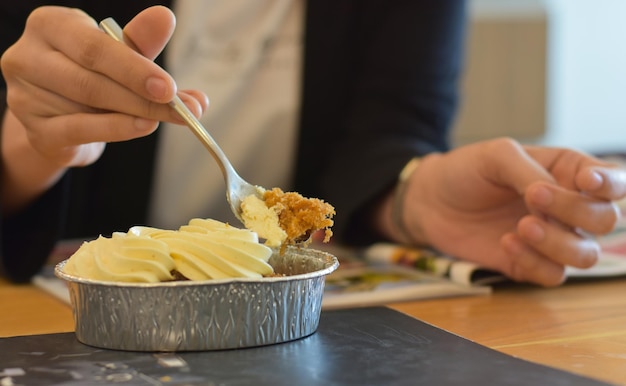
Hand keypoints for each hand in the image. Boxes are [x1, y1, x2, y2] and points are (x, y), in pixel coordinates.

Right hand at [0, 5, 207, 210]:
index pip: (94, 47)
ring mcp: (26, 95)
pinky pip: (78, 131)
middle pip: (92, 78)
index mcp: (50, 25)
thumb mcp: (117, 55)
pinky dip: (116, 129)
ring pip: (88, 104)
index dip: (135, 69)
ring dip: (137, 113)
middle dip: (143, 96)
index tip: (170, 88)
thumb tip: (166, 18)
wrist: (59, 121)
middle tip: (182, 109)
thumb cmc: (91, 77)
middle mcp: (29, 56)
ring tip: (168, 118)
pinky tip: (142, 127)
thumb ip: (140, 41)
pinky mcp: (35, 130)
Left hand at [398, 138, 625, 285]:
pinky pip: (553, 275)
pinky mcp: (529, 264)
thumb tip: (554, 195)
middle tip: (534, 197)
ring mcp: (551, 239)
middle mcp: (567, 208)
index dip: (612, 184)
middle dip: (575, 211)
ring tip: (522, 226)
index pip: (613, 181)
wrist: (430, 201)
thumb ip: (531, 172)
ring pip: (586, 255)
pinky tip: (506, 243)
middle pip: (606, 220)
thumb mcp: (497, 156)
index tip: (586, 180)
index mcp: (567, 172)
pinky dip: (535, 262)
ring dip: (559, 243)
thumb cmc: (466, 171)